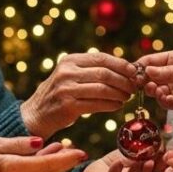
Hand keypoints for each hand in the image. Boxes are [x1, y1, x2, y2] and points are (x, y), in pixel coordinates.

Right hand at [0, 136, 87, 171]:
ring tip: (71, 151)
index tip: (81, 153)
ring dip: (57, 163)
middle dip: (66, 163)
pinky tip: (51, 150)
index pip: (45, 165)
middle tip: (83, 153)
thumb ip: (17, 144)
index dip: (65, 160)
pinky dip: (45, 162)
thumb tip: (41, 142)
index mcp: (12, 169)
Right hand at [21, 52, 137, 136]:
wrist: (37, 114)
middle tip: (134, 87)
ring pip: (102, 89)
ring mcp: (66, 88)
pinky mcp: (68, 105)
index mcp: (70, 60)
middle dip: (124, 80)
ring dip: (119, 94)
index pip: (101, 58)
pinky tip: (118, 106)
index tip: (135, 71)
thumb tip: (126, 69)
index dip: (121, 64)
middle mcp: (66, 72)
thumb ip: (92, 70)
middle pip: (104, 73)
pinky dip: (111, 105)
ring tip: (127, 97)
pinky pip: (96, 104)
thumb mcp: (71, 75)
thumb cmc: (61, 94)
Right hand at [135, 51, 172, 125]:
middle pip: (150, 77)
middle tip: (141, 84)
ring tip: (156, 90)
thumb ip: (168, 72)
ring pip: (155, 90)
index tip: (133, 72)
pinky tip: (167, 98)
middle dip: (144, 81)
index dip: (141, 66)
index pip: (152, 61)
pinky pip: (165, 102)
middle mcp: (171, 73)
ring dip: (154, 91)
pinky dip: (164, 101)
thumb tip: (147, 71)